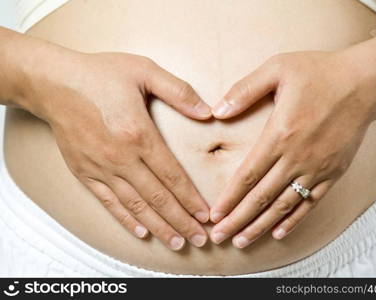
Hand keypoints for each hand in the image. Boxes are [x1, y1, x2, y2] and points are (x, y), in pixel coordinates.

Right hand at [26, 50, 211, 249]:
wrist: (54, 83)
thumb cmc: (101, 75)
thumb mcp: (144, 70)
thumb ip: (179, 92)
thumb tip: (208, 112)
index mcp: (139, 135)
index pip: (172, 176)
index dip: (191, 199)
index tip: (206, 216)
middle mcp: (121, 158)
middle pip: (158, 198)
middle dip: (181, 221)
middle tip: (199, 240)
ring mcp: (101, 169)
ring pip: (136, 206)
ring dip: (158, 227)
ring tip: (177, 242)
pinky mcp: (85, 173)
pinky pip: (109, 203)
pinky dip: (126, 219)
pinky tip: (141, 232)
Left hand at [209, 51, 375, 247]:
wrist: (364, 82)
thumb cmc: (319, 72)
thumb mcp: (277, 68)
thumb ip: (244, 90)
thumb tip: (217, 111)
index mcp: (280, 134)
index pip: (248, 175)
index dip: (229, 198)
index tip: (214, 215)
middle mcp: (297, 157)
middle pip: (261, 197)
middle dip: (238, 220)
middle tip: (218, 237)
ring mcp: (317, 168)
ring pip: (284, 205)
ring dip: (260, 226)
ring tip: (242, 241)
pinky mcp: (333, 172)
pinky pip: (311, 202)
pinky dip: (294, 220)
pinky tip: (278, 232)